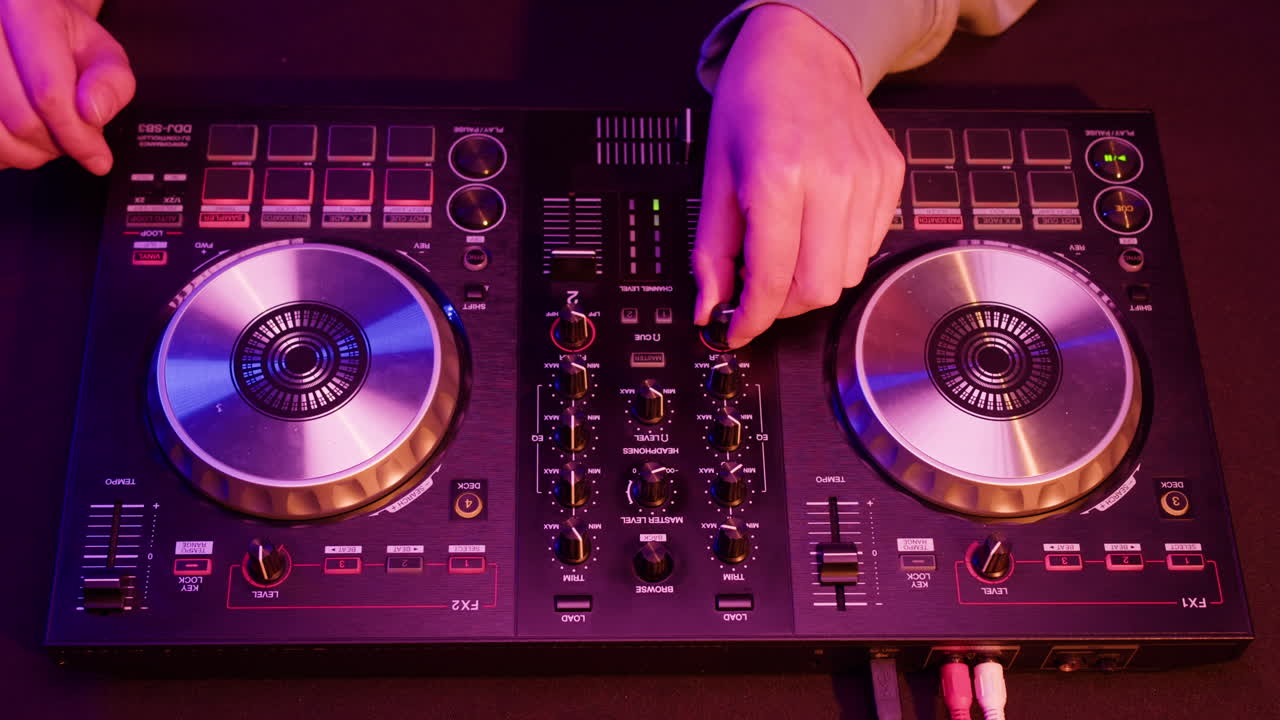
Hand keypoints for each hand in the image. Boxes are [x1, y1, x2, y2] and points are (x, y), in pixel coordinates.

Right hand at [0, 0, 134, 173]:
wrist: (21, 30)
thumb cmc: (62, 42)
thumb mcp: (102, 53)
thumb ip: (112, 83)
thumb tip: (92, 115)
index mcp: (26, 10)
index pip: (49, 92)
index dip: (77, 136)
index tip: (97, 156)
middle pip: (20, 120)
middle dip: (55, 145)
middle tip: (71, 141)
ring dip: (27, 153)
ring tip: (46, 136)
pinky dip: (4, 153)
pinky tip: (18, 137)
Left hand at [693, 4, 903, 347]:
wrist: (803, 51)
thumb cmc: (754, 100)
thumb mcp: (715, 176)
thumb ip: (711, 250)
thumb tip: (710, 306)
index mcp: (779, 177)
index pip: (773, 280)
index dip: (751, 319)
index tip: (737, 329)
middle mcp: (832, 180)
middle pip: (818, 291)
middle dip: (784, 305)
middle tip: (759, 290)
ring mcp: (868, 179)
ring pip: (848, 275)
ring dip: (812, 280)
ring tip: (787, 250)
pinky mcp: (890, 178)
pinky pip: (869, 246)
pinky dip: (838, 252)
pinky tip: (816, 225)